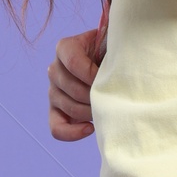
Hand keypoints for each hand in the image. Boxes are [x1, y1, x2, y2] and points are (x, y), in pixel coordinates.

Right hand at [47, 26, 103, 140]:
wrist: (109, 65)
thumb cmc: (113, 53)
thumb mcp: (112, 44)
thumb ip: (113, 47)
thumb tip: (123, 60)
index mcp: (65, 47)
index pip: (73, 62)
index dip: (92, 74)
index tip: (110, 78)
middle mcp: (55, 68)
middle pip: (72, 88)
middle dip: (95, 96)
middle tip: (113, 96)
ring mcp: (53, 90)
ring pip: (68, 107)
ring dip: (90, 111)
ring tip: (107, 108)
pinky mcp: (56, 109)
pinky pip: (56, 128)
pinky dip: (72, 133)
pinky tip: (91, 128)